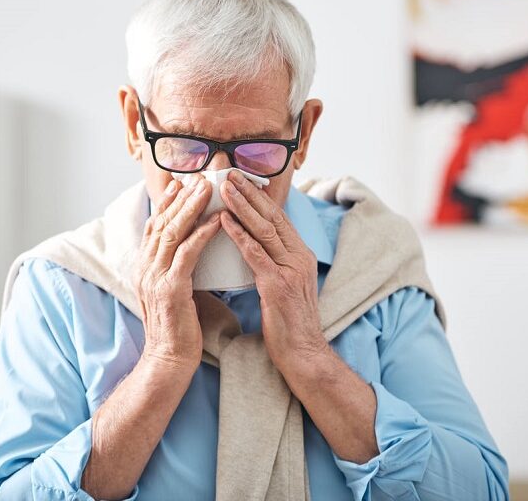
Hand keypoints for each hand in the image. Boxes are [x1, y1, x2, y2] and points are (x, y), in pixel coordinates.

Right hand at [134, 174, 220, 369]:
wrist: (168, 360)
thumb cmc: (177, 329)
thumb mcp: (172, 292)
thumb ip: (176, 269)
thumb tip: (192, 250)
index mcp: (143, 268)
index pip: (153, 227)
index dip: (166, 204)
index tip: (181, 184)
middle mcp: (144, 268)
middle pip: (161, 223)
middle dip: (180, 198)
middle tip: (198, 178)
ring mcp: (155, 277)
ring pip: (173, 232)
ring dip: (192, 208)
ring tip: (208, 189)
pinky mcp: (170, 288)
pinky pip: (188, 253)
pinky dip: (202, 233)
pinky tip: (217, 220)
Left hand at [218, 171, 328, 371]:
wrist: (303, 354)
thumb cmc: (289, 323)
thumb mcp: (286, 286)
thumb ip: (274, 263)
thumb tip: (254, 245)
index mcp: (301, 255)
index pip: (278, 218)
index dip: (259, 197)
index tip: (241, 180)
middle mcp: (299, 257)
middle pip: (272, 217)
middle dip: (250, 193)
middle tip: (230, 174)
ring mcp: (291, 270)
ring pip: (264, 230)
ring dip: (242, 206)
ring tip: (224, 188)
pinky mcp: (278, 286)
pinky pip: (256, 254)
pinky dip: (239, 235)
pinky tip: (224, 222)